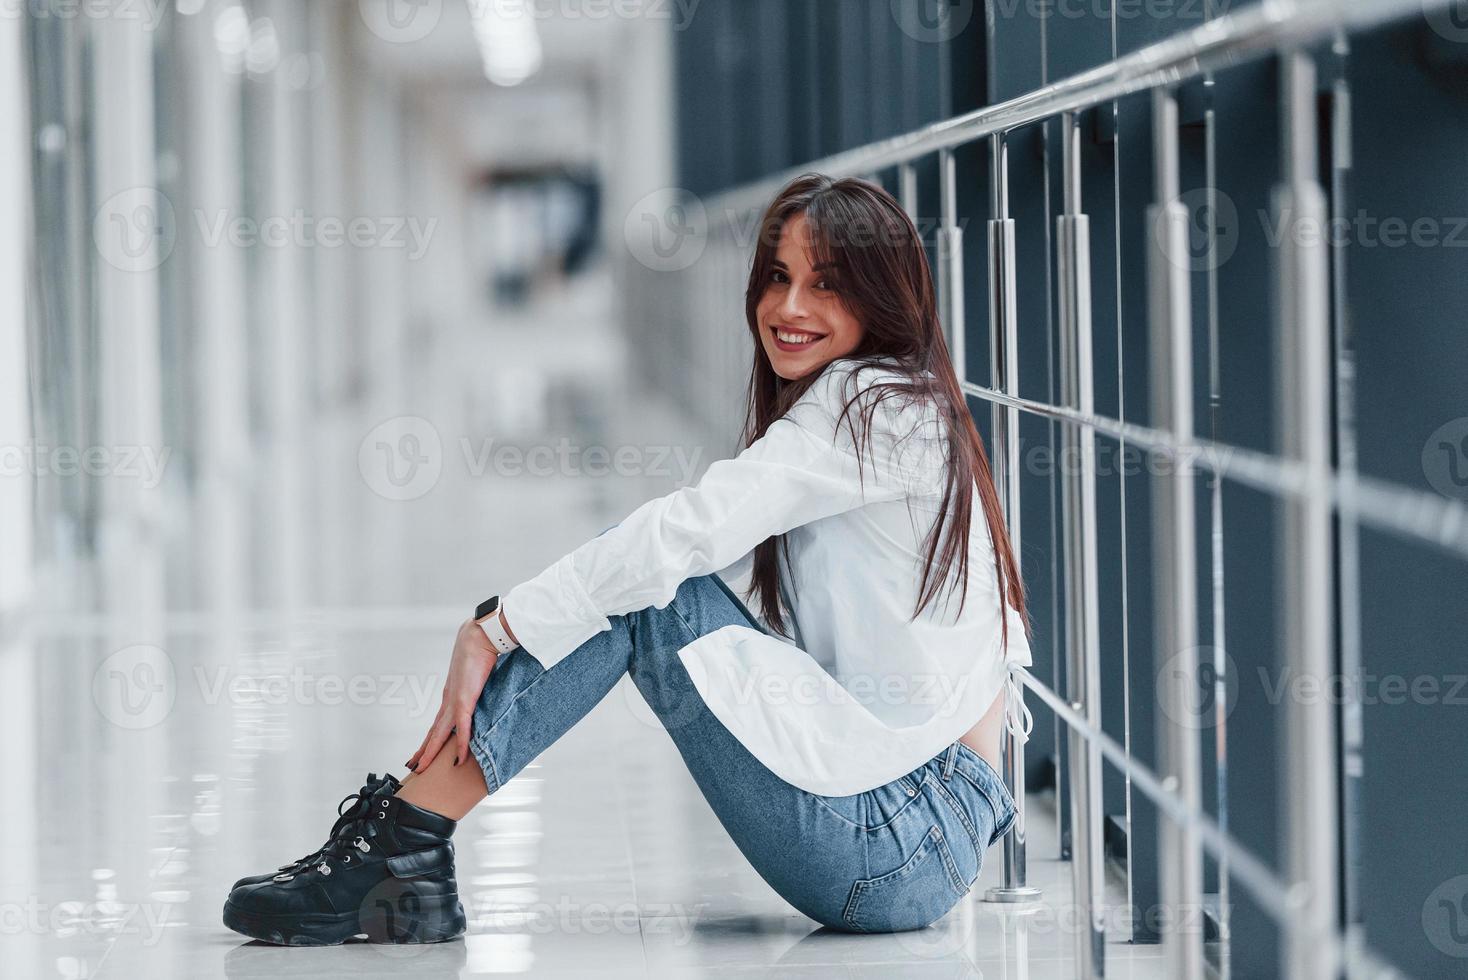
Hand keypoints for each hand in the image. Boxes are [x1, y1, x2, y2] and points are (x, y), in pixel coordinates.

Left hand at [407, 617, 499, 771]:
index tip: (424, 749)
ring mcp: (455, 701)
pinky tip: (458, 759)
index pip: (438, 721)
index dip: (431, 737)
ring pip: (439, 734)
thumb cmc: (480, 647)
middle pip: (433, 731)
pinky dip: (460, 745)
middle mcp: (449, 700)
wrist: (480, 636)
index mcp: (452, 694)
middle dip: (423, 750)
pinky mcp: (465, 701)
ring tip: (420, 768)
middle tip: (413, 766)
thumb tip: (485, 686)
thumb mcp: (478, 671)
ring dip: (430, 752)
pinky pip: (462, 729)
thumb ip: (479, 683)